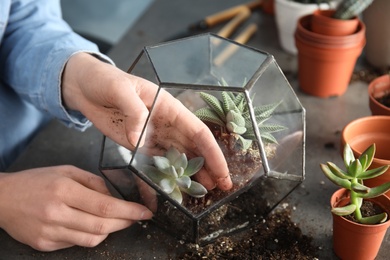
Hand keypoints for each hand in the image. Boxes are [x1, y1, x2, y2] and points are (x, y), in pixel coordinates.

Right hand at [0, 166, 152, 250]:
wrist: (3, 199)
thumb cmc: (36, 181)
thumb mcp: (67, 171)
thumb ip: (93, 183)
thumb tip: (114, 196)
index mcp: (64, 191)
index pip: (105, 206)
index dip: (129, 211)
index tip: (145, 212)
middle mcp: (57, 213)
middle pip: (102, 227)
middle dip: (125, 223)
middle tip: (136, 217)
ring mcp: (50, 232)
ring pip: (92, 240)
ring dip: (110, 231)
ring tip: (114, 220)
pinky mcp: (44, 245)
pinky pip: (76, 244)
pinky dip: (90, 236)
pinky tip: (90, 225)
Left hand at [62, 53, 231, 190]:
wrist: (84, 87)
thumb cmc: (106, 81)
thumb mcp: (120, 90)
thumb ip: (133, 111)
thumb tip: (140, 137)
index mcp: (169, 107)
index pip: (198, 132)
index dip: (213, 153)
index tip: (222, 172)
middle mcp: (167, 124)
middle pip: (193, 148)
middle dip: (208, 168)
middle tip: (220, 189)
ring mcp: (153, 136)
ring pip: (179, 158)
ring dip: (191, 175)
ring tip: (202, 194)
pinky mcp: (139, 145)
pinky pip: (157, 163)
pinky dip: (167, 176)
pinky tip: (174, 188)